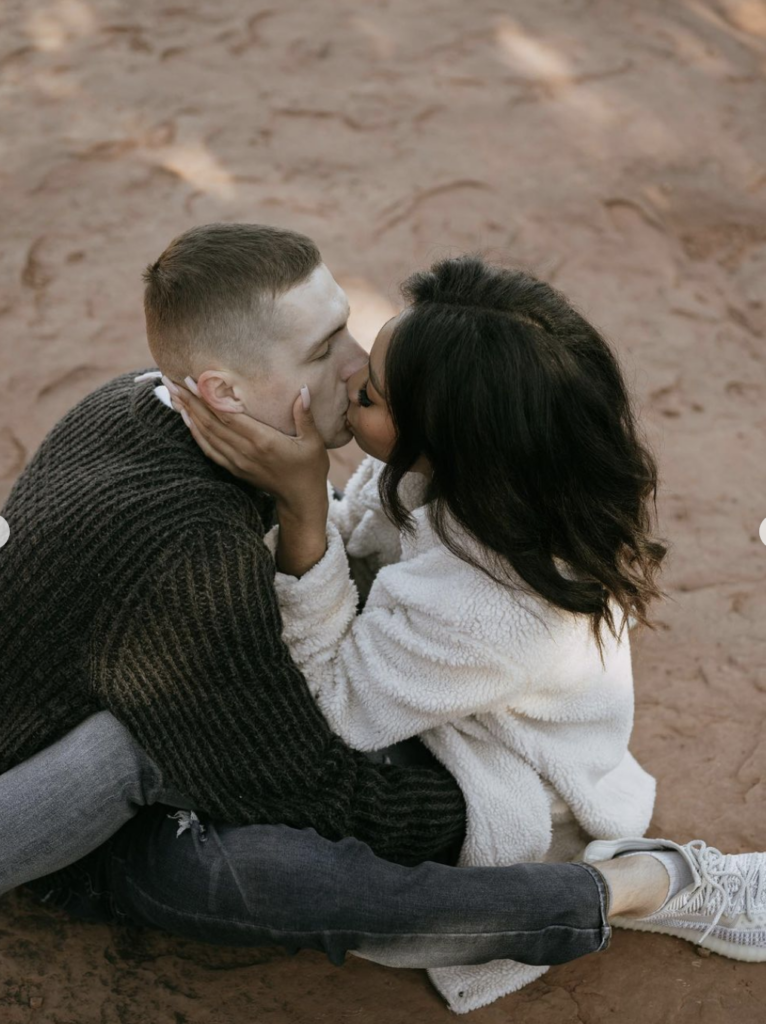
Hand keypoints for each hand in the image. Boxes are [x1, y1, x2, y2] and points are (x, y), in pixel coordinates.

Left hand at [169, 380, 329, 521]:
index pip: (228, 416)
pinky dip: (195, 433)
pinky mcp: (234, 468)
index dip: (208, 398)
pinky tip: (186, 419)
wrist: (300, 500)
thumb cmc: (310, 469)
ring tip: (173, 394)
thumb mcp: (313, 442)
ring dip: (188, 414)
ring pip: (206, 435)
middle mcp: (245, 451)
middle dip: (190, 401)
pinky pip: (208, 449)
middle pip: (211, 423)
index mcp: (263, 441)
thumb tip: (303, 389)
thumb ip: (304, 415)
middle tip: (172, 380)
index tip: (192, 380)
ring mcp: (237, 461)